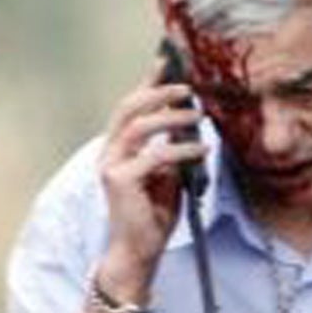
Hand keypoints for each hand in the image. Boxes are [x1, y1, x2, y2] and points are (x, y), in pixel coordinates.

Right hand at [94, 64, 208, 297]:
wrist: (140, 251)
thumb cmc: (154, 216)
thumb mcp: (168, 175)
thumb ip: (171, 150)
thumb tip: (188, 122)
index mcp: (119, 148)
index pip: (131, 107)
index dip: (147, 82)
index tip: (166, 61)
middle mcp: (110, 153)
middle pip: (129, 108)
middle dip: (157, 92)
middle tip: (186, 87)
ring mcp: (111, 166)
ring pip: (139, 126)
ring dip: (170, 116)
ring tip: (197, 114)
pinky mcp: (119, 181)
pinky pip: (154, 156)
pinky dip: (181, 150)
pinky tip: (201, 150)